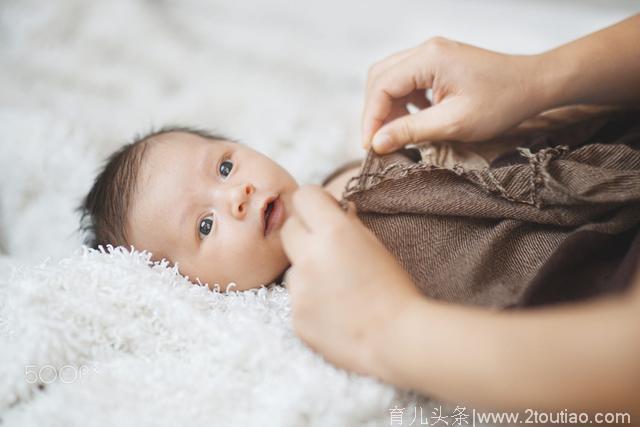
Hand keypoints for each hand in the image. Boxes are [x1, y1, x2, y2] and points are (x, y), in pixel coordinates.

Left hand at [281, 185, 422, 375]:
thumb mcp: (376, 246)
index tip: (325, 212)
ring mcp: (299, 288)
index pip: (304, 196)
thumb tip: (334, 210)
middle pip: (289, 228)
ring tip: (337, 289)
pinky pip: (296, 298)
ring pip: (292, 266)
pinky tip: (334, 311)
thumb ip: (349, 225)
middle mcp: (310, 255)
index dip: (315, 202)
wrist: (396, 339)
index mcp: (334, 232)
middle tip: (327, 247)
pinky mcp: (295, 316)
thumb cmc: (395, 290)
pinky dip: (310, 301)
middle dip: (304, 232)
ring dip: (307, 270)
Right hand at [361, 37, 546, 153]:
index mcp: (429, 58)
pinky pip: (407, 81)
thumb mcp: (454, 123)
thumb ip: (412, 131)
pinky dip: (402, 103)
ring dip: (387, 108)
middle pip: (379, 78)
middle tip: (378, 143)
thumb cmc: (502, 102)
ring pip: (390, 79)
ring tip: (396, 135)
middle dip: (375, 112)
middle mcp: (426, 50)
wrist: (534, 85)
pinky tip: (413, 122)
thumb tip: (376, 143)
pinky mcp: (438, 64)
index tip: (370, 147)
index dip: (371, 119)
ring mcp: (432, 55)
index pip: (382, 86)